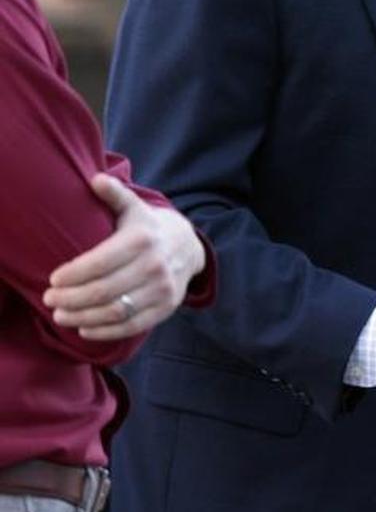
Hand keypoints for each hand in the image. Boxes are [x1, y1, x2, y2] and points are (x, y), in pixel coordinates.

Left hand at [43, 174, 206, 340]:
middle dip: (71, 298)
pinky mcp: (165, 308)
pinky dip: (106, 332)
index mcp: (141, 240)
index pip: (100, 263)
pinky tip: (84, 329)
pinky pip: (132, 325)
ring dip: (83, 317)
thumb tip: (96, 179)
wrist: (189, 246)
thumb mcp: (133, 206)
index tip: (53, 280)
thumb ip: (114, 194)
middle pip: (103, 290)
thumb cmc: (147, 227)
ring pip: (115, 311)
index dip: (73, 274)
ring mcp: (161, 289)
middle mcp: (154, 266)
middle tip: (49, 299)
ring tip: (61, 316)